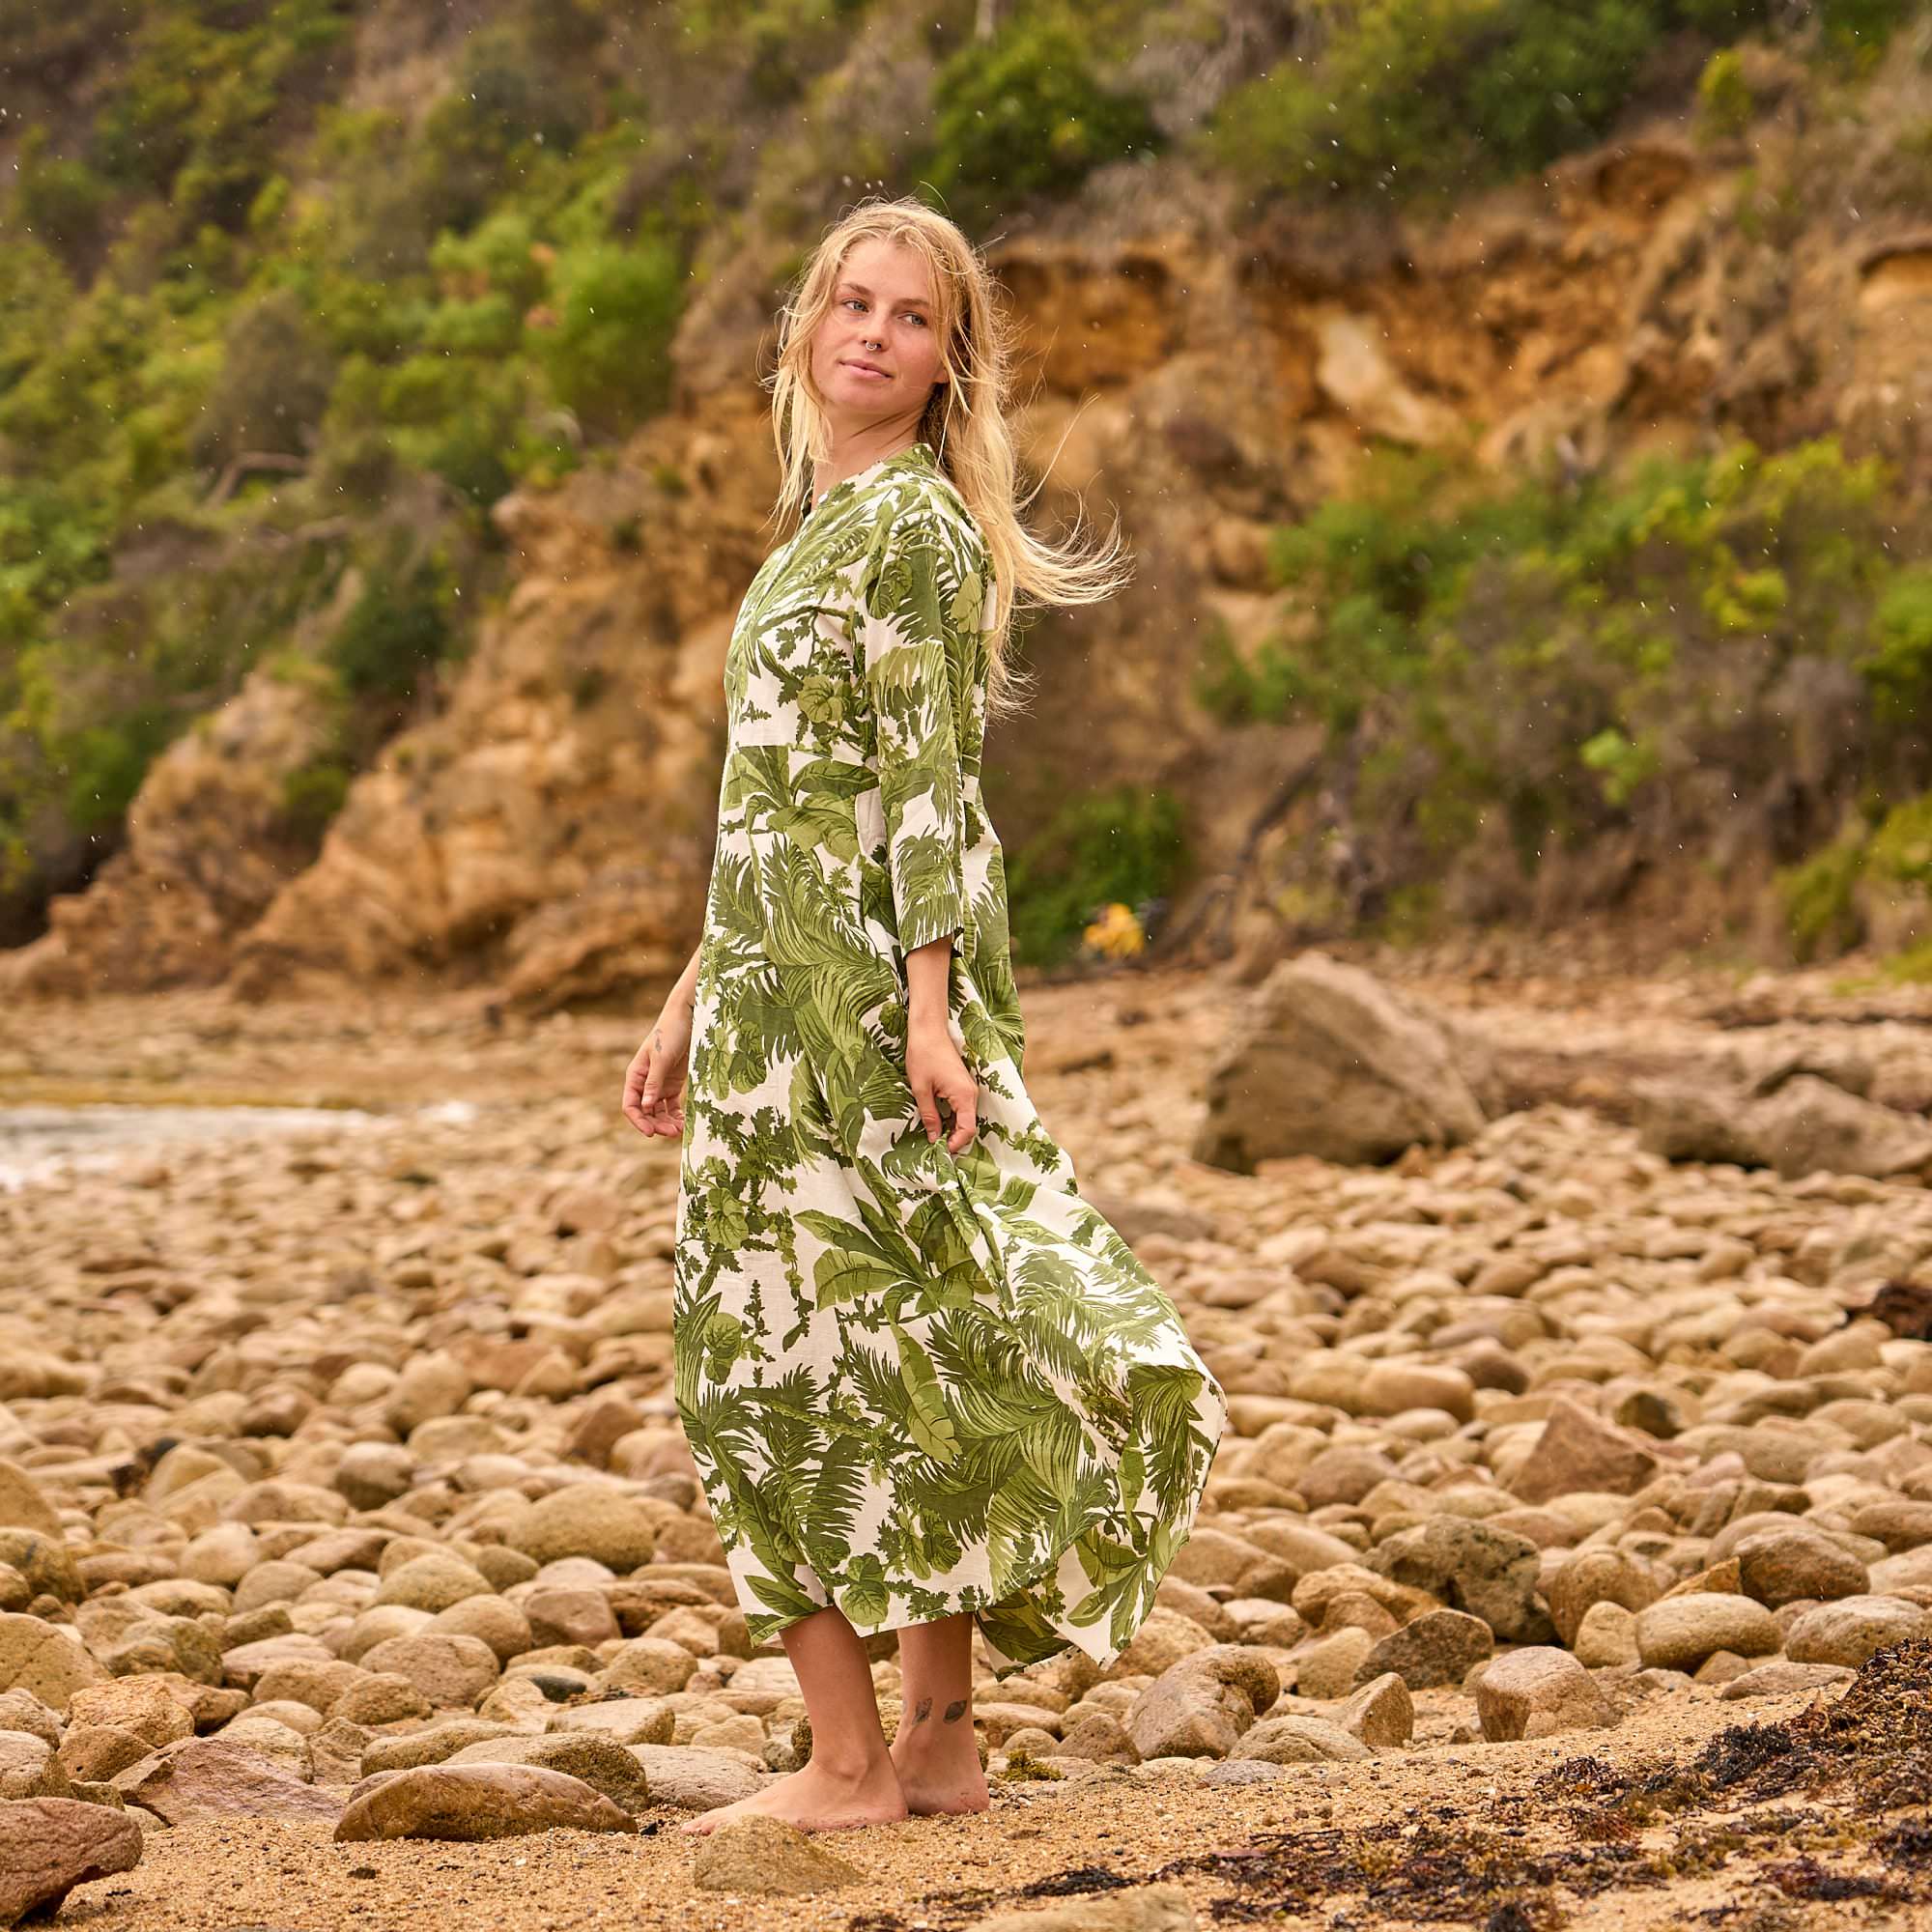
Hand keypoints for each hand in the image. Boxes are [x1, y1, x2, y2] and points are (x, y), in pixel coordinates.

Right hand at [622, 992, 692, 1138]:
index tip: (651, 1133)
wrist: (688, 1018)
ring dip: (666, 1123)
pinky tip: (684, 1123)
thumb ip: (654, 1083)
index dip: (638, 1121)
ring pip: (658, 1112)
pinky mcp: (673, 1084)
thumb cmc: (671, 1033)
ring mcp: (659, 1084)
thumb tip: (645, 1107)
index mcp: (635, 1075)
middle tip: (672, 1133)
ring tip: (679, 1131)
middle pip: (645, 1112)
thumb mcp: (661, 1058)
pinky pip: (671, 1106)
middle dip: (656, 1124)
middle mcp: (645, 1083)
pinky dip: (676, 1116)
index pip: (630, 1104)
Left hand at [907, 1012, 977, 1153]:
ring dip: (952, 1129)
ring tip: (933, 1138)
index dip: (955, 1144)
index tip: (939, 1152)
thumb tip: (933, 1138)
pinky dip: (951, 1119)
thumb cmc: (923, 1056)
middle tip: (934, 1149)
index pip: (967, 1130)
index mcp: (963, 1096)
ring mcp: (968, 1089)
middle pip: (968, 1126)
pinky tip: (937, 1122)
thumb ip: (929, 1115)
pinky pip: (961, 1108)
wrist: (928, 1031)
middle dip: (953, 1139)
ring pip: (965, 1118)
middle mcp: (971, 1094)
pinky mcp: (962, 1085)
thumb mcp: (921, 1089)